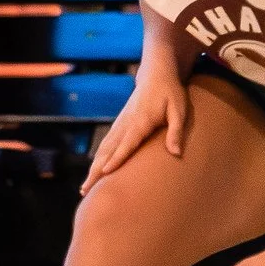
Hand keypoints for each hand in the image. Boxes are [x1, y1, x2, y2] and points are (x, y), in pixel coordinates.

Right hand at [81, 72, 188, 195]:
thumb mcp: (179, 110)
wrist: (155, 75)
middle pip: (107, 151)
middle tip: (86, 190)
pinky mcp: (119, 125)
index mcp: (140, 122)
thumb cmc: (170, 93)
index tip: (105, 172)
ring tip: (85, 188)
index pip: (126, 143)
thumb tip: (175, 153)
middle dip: (96, 171)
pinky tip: (94, 172)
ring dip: (93, 168)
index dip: (116, 158)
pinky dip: (98, 160)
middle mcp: (125, 124)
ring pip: (103, 150)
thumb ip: (176, 131)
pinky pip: (105, 145)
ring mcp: (120, 124)